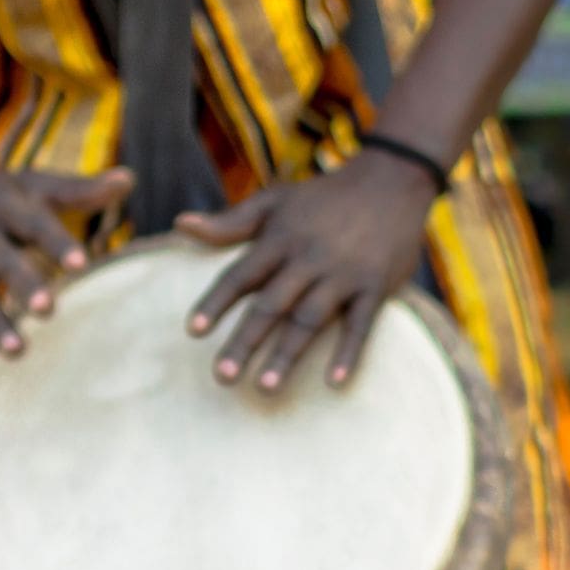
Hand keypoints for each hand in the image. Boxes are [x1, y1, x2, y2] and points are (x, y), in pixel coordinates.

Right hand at [0, 166, 132, 362]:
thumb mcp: (29, 187)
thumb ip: (78, 189)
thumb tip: (130, 179)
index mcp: (6, 208)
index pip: (36, 225)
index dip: (58, 243)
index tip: (83, 263)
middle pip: (3, 261)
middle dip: (24, 284)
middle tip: (48, 308)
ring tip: (18, 351)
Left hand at [176, 151, 437, 391]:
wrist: (390, 181)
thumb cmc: (324, 196)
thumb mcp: (275, 201)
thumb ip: (231, 222)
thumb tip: (180, 223)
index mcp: (280, 239)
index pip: (240, 275)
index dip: (216, 302)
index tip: (193, 331)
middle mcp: (309, 258)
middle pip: (270, 305)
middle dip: (245, 341)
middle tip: (222, 377)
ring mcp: (344, 274)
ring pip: (310, 319)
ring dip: (287, 354)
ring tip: (266, 388)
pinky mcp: (376, 287)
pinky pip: (360, 325)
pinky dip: (348, 353)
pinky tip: (334, 382)